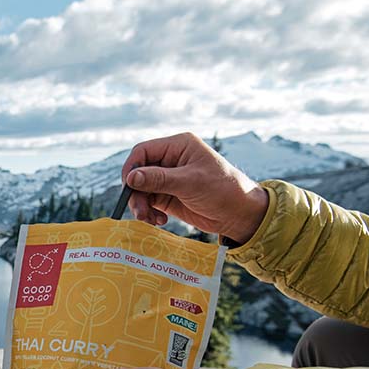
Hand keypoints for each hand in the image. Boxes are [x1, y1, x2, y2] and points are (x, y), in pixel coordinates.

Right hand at [121, 132, 269, 244]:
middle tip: (140, 212)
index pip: (143, 152)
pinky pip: (149, 203)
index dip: (132, 168)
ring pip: (141, 190)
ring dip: (141, 206)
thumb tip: (131, 178)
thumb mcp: (190, 182)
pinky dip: (149, 213)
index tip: (128, 187)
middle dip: (136, 193)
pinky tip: (160, 221)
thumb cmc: (222, 189)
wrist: (239, 214)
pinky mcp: (168, 197)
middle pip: (139, 173)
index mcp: (178, 146)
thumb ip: (159, 179)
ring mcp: (168, 179)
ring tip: (150, 219)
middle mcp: (170, 160)